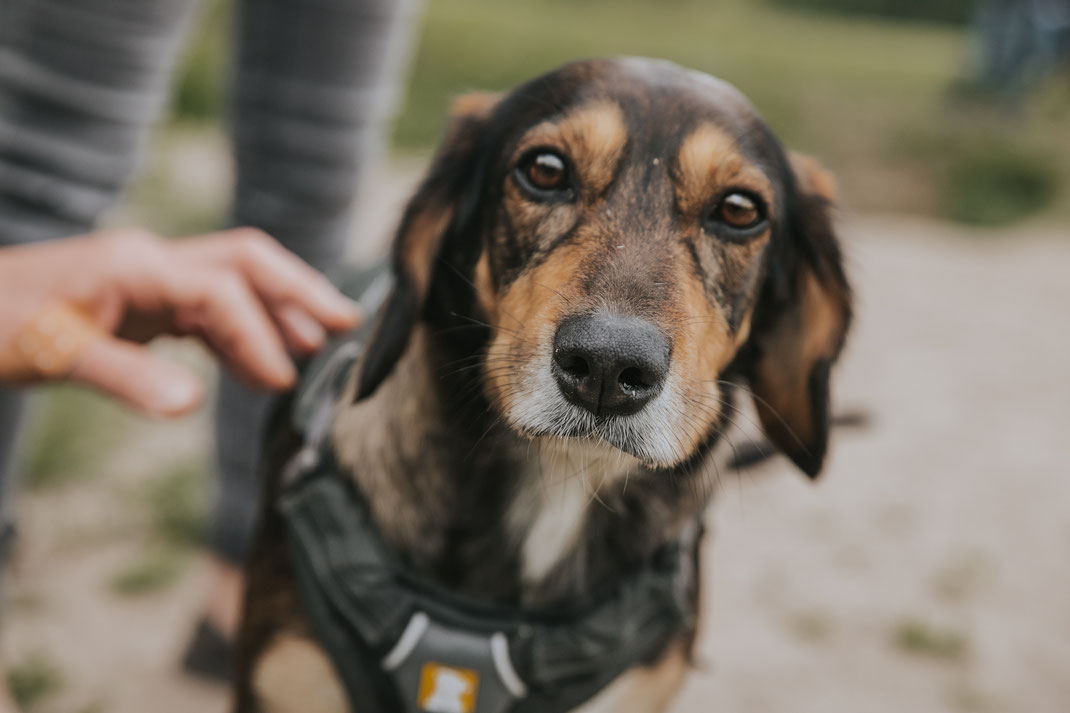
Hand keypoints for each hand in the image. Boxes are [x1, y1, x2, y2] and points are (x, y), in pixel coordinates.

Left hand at [0, 228, 360, 415]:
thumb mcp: (50, 354)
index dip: (259, 336)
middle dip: (300, 291)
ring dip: (278, 310)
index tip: (283, 383)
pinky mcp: (142, 298)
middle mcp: (153, 261)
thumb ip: (125, 376)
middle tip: (347, 323)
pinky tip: (257, 368)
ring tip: (320, 344)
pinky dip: (241, 333)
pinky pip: (207, 309)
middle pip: (247, 262)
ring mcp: (149, 277)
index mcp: (138, 266)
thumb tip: (190, 405)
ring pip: (233, 282)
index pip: (223, 292)